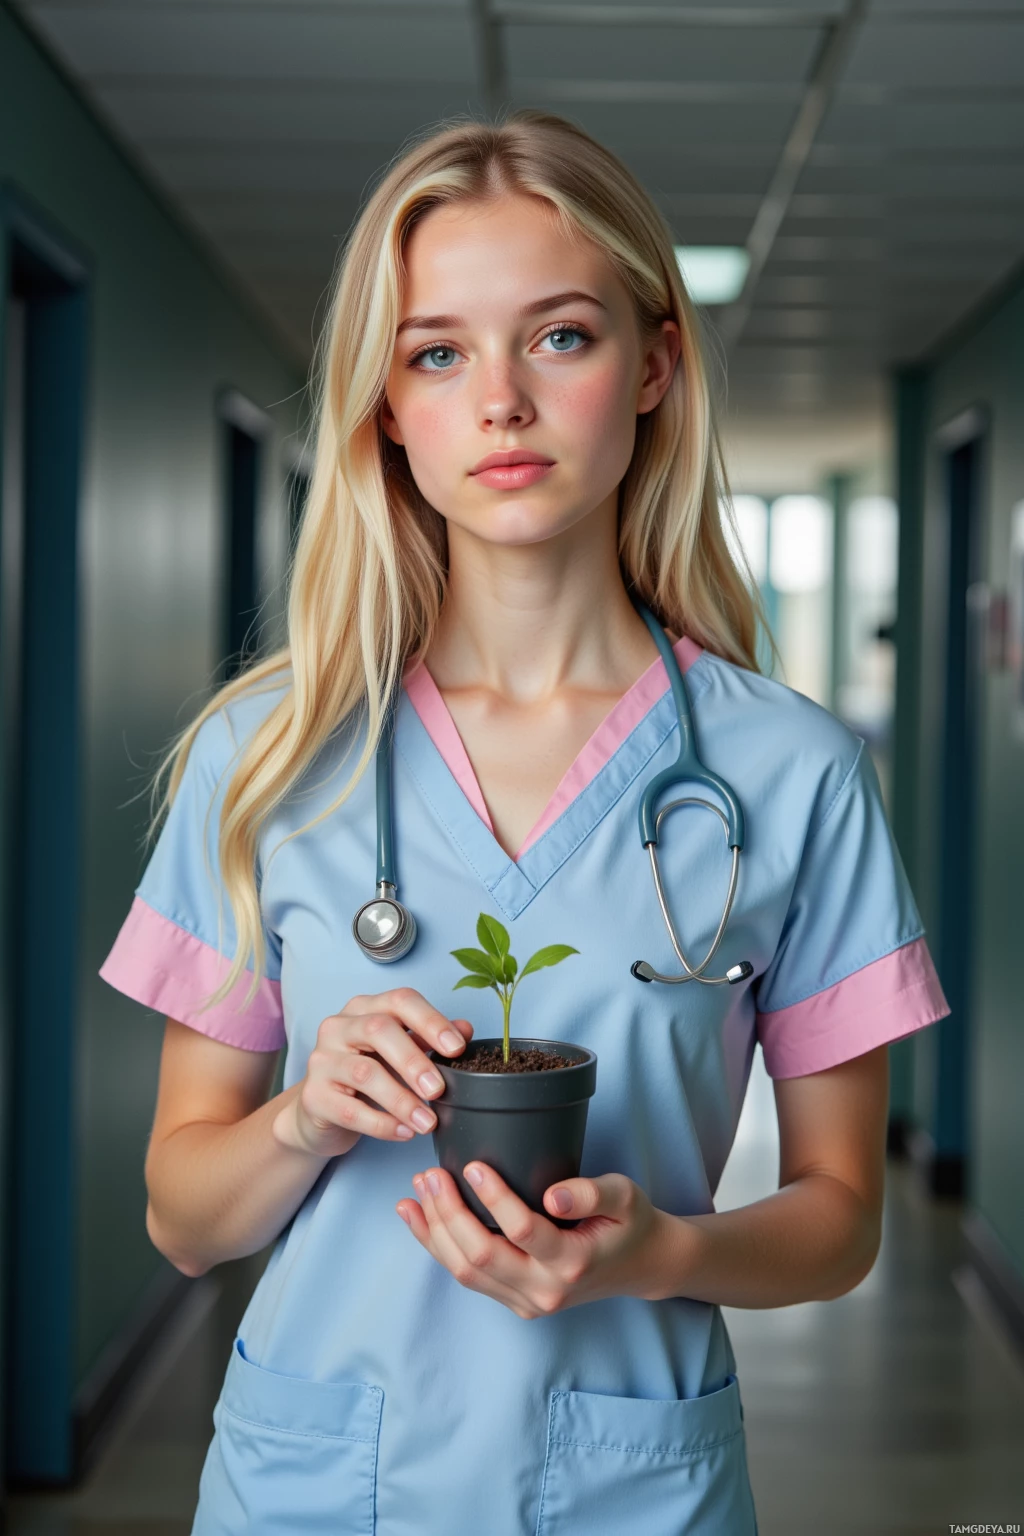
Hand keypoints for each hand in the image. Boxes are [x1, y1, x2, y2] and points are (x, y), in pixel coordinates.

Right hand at [273, 988, 471, 1158]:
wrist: (320, 1111)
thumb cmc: (365, 1075)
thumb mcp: (398, 1054)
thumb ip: (428, 1040)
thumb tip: (466, 1030)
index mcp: (364, 1008)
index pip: (400, 1001)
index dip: (431, 1021)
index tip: (457, 1048)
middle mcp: (338, 1027)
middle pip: (378, 1030)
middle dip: (414, 1060)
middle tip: (439, 1089)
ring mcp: (322, 1060)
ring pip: (365, 1072)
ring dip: (402, 1100)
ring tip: (427, 1121)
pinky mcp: (313, 1096)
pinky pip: (351, 1110)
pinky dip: (382, 1124)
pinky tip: (404, 1133)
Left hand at [396, 1163, 680, 1317]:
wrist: (640, 1265)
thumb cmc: (630, 1223)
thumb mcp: (626, 1196)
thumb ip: (593, 1192)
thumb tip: (553, 1195)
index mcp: (573, 1263)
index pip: (523, 1231)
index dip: (493, 1198)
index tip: (473, 1165)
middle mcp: (545, 1291)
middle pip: (481, 1257)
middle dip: (449, 1214)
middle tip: (431, 1174)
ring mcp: (527, 1302)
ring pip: (466, 1272)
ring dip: (435, 1232)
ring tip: (417, 1192)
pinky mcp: (515, 1301)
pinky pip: (469, 1278)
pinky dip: (439, 1247)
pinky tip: (418, 1218)